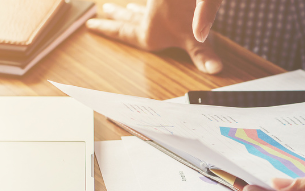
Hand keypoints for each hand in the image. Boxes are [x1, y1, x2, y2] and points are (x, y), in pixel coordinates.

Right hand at [86, 0, 223, 73]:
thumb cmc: (186, 5)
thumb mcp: (196, 35)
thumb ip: (203, 52)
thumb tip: (214, 70)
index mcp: (149, 31)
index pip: (123, 32)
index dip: (107, 29)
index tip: (90, 25)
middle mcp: (149, 15)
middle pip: (130, 16)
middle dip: (119, 16)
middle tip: (103, 11)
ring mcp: (157, 2)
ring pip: (143, 5)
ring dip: (134, 8)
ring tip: (127, 7)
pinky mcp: (166, 0)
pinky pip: (154, 2)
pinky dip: (150, 3)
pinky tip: (153, 3)